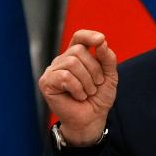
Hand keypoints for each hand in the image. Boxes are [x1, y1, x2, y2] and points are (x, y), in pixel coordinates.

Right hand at [38, 30, 117, 145]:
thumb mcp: (109, 76)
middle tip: (96, 86)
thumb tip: (101, 42)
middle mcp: (63, 60)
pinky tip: (78, 96)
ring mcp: (53, 71)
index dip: (89, 35)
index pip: (79, 37)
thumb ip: (107, 58)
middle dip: (94, 69)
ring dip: (86, 82)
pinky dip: (77, 88)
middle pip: (78, 50)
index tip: (101, 40)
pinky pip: (65, 76)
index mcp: (77, 56)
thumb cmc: (98, 98)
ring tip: (87, 93)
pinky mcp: (46, 82)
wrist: (92, 119)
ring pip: (72, 63)